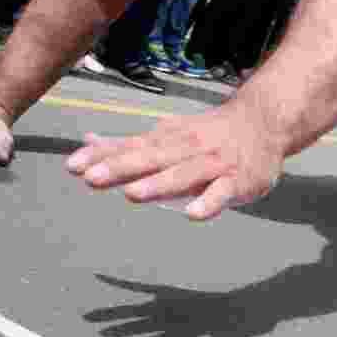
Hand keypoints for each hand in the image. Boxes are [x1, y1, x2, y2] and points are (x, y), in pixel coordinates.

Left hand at [65, 105, 284, 220]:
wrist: (264, 122)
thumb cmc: (208, 134)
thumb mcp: (168, 133)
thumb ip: (129, 144)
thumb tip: (88, 142)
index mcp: (169, 140)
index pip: (132, 147)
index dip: (103, 156)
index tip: (73, 166)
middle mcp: (188, 149)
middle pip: (153, 159)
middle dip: (123, 168)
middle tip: (92, 179)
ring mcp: (213, 164)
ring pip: (185, 174)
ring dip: (159, 184)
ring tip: (133, 194)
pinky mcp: (238, 181)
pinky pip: (223, 192)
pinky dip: (209, 202)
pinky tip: (193, 214)